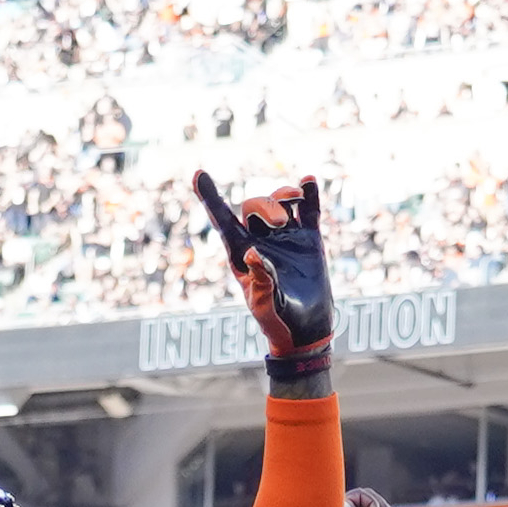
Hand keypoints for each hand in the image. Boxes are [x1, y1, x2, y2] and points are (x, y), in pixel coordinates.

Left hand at [191, 173, 331, 374]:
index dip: (210, 196)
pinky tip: (309, 180)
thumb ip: (260, 281)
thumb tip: (253, 253)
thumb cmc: (277, 321)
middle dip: (266, 205)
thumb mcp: (264, 305)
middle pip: (254, 207)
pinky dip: (310, 196)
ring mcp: (285, 239)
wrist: (305, 332)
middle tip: (280, 223)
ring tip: (297, 198)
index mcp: (240, 254)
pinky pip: (309, 212)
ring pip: (281, 203)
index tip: (198, 174)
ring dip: (286, 194)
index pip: (222, 219)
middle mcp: (261, 241)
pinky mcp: (308, 241)